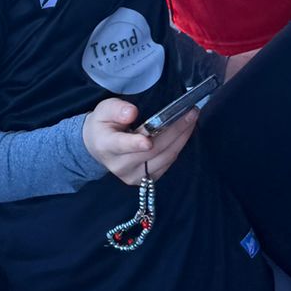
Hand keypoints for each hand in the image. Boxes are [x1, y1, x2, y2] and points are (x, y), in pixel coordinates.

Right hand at [82, 98, 197, 186]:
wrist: (99, 146)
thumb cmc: (103, 124)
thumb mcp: (103, 110)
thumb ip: (116, 109)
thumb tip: (132, 113)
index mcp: (106, 145)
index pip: (121, 145)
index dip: (135, 144)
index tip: (147, 141)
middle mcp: (119, 165)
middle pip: (151, 150)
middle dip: (174, 131)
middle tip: (190, 113)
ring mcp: (133, 176)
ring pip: (163, 158)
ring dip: (181, 138)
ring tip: (192, 119)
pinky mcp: (145, 180)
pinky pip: (166, 163)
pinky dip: (178, 147)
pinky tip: (184, 133)